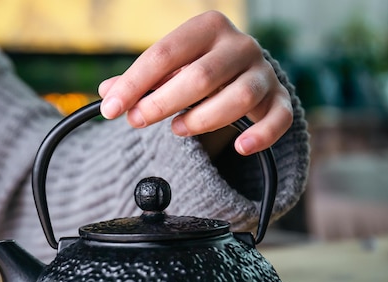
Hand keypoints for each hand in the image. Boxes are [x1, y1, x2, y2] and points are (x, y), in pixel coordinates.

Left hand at [98, 11, 292, 155]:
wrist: (242, 72)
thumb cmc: (197, 69)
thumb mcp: (168, 68)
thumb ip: (140, 81)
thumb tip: (107, 92)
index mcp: (207, 28)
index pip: (165, 53)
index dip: (134, 84)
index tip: (110, 108)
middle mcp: (240, 45)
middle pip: (201, 76)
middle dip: (162, 104)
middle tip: (137, 121)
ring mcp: (263, 72)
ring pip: (239, 98)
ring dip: (203, 120)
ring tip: (178, 129)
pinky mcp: (279, 99)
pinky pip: (278, 118)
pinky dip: (260, 135)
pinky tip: (240, 147)